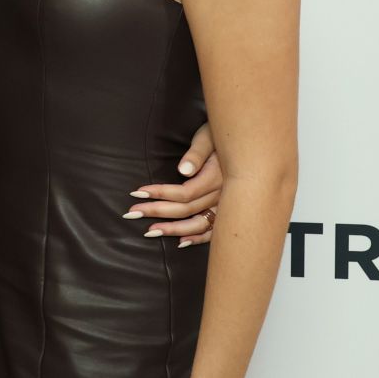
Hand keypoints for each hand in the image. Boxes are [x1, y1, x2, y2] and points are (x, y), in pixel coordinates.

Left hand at [125, 122, 221, 244]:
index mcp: (216, 178)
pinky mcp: (227, 210)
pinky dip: (198, 237)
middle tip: (131, 213)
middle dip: (157, 212)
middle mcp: (222, 195)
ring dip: (173, 230)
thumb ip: (197, 154)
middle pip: (186, 210)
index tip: (137, 192)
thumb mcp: (208, 137)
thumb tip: (184, 170)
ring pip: (199, 224)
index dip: (160, 194)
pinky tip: (182, 242)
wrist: (247, 143)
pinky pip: (214, 230)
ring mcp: (226, 205)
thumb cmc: (222, 135)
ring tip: (150, 231)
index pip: (184, 193)